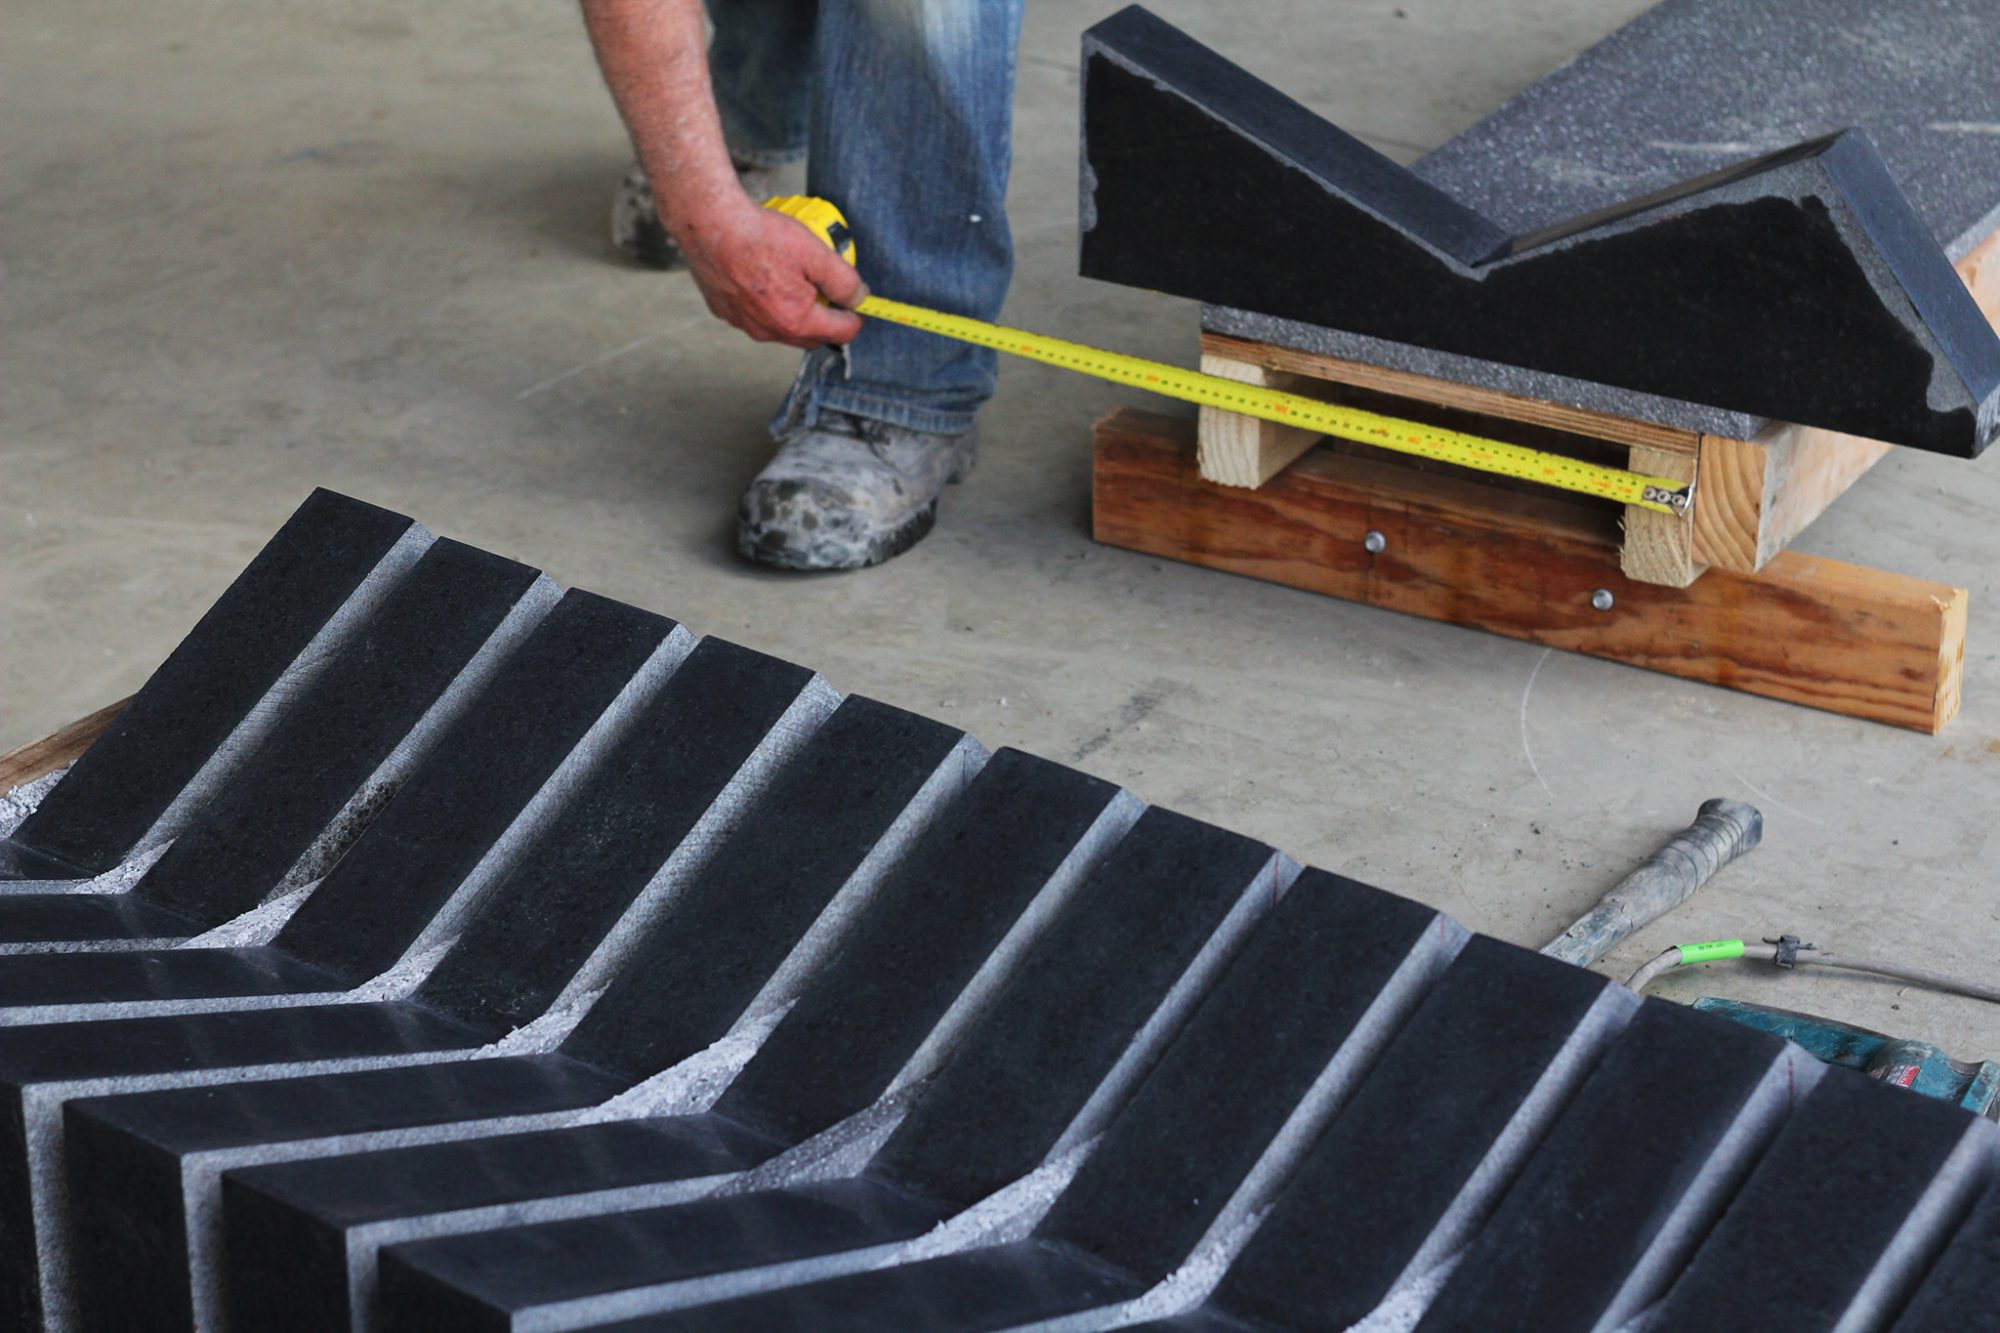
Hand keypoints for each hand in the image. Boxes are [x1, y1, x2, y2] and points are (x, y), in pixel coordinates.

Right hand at [672, 199, 869, 348]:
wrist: (708, 224)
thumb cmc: (759, 236)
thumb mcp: (815, 253)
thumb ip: (843, 281)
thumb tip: (859, 298)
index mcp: (795, 321)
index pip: (840, 334)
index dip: (855, 317)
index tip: (858, 304)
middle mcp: (768, 331)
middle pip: (811, 336)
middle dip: (826, 319)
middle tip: (828, 292)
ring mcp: (743, 324)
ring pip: (781, 328)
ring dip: (795, 313)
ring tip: (796, 282)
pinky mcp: (724, 312)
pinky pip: (755, 316)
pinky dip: (767, 304)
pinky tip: (766, 277)